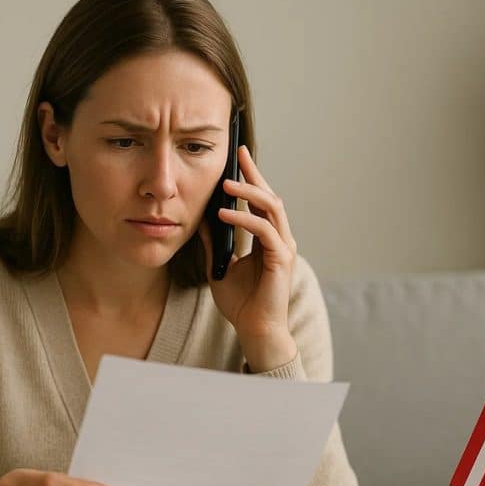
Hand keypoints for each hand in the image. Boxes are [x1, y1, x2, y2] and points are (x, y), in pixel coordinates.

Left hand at [198, 145, 298, 365]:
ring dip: (249, 192)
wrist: (254, 330)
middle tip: (238, 155)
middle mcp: (280, 239)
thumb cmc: (242, 303)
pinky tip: (224, 215)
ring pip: (272, 208)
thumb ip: (214, 243)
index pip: (260, 202)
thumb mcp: (220, 266)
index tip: (238, 158)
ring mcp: (283, 248)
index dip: (251, 178)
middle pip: (270, 197)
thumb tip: (200, 219)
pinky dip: (245, 219)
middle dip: (254, 174)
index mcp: (268, 239)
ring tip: (227, 184)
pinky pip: (264, 230)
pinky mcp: (281, 260)